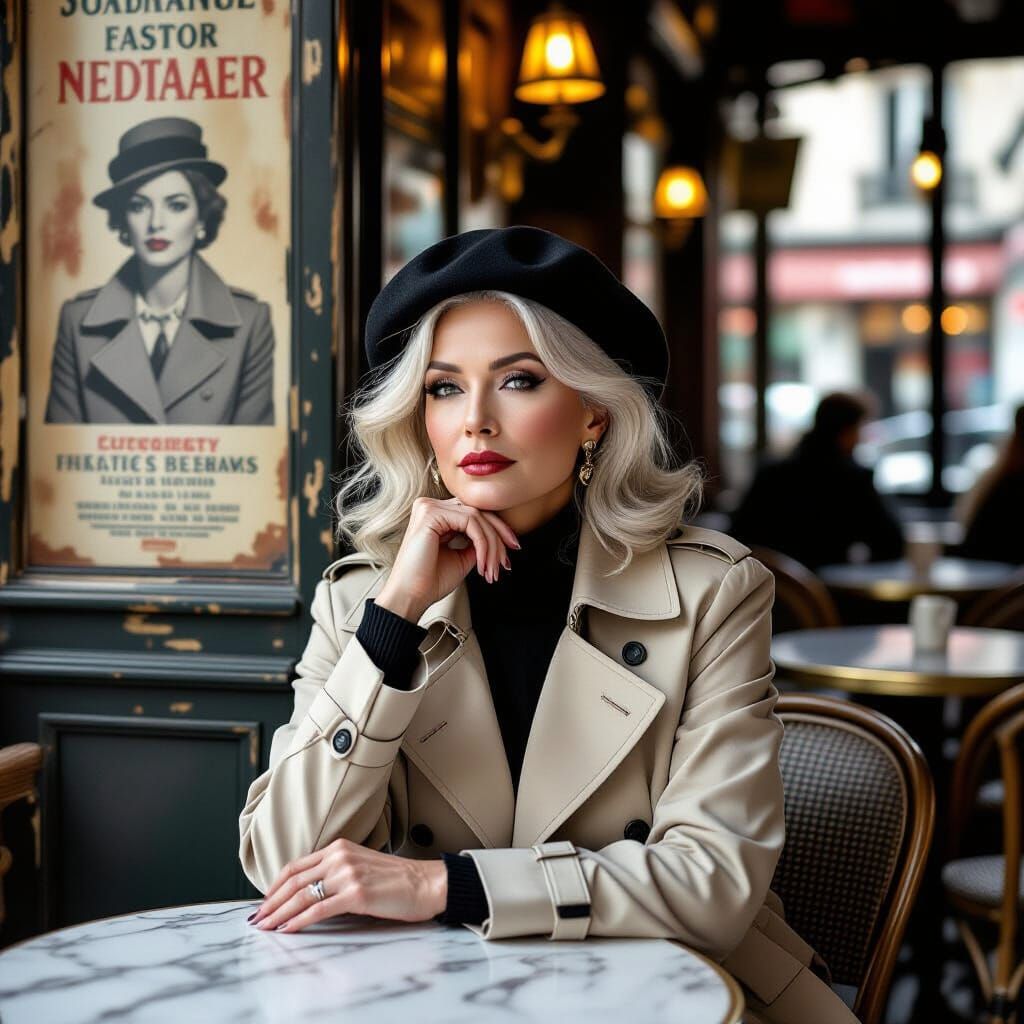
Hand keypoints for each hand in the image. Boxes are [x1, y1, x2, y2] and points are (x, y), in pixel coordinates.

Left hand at [250, 838, 447, 932]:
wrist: (427, 883)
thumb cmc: (398, 880)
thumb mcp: (363, 865)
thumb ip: (338, 871)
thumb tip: (311, 892)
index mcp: (340, 847)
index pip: (297, 865)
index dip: (276, 884)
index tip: (265, 900)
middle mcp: (340, 857)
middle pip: (294, 880)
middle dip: (271, 901)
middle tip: (257, 918)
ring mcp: (348, 874)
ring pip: (302, 895)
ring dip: (279, 913)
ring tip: (265, 927)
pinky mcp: (357, 894)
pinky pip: (319, 909)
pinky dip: (299, 921)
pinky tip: (288, 929)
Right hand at [375, 496, 520, 619]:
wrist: (411, 597)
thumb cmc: (430, 581)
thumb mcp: (462, 558)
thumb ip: (477, 543)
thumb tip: (497, 537)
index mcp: (436, 515)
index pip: (474, 513)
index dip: (497, 531)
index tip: (511, 550)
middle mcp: (431, 506)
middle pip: (478, 511)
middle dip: (499, 536)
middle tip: (507, 560)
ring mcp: (429, 507)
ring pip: (477, 517)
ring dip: (492, 545)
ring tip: (492, 569)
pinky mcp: (430, 513)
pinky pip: (470, 522)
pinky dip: (482, 544)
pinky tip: (482, 563)